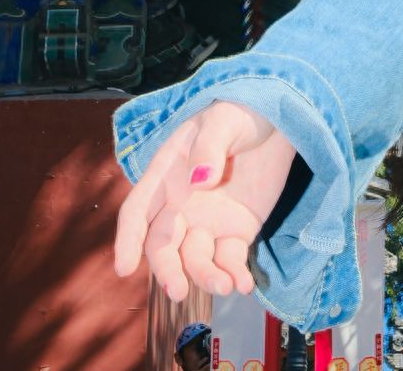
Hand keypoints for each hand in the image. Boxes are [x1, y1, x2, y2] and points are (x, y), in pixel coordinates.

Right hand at [114, 100, 297, 301]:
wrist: (278, 121)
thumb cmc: (240, 113)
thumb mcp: (223, 120)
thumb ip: (208, 147)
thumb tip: (198, 180)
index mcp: (167, 175)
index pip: (138, 211)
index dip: (128, 239)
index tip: (124, 267)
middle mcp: (182, 205)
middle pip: (163, 245)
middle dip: (167, 270)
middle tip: (179, 290)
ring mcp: (209, 221)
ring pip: (196, 259)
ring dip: (205, 277)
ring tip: (225, 285)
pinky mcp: (237, 231)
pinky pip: (230, 260)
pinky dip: (235, 275)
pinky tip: (245, 284)